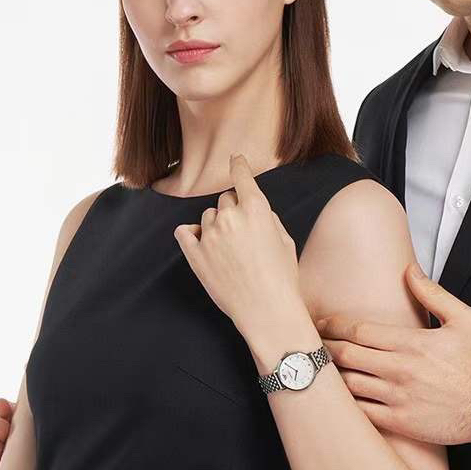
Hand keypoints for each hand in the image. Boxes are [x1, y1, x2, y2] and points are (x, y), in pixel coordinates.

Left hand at [173, 154, 306, 347]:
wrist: (267, 311)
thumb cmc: (283, 279)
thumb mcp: (285, 242)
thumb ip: (267, 218)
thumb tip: (254, 210)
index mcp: (257, 210)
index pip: (242, 176)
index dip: (239, 165)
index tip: (235, 159)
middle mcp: (231, 217)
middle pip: (225, 199)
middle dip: (233, 210)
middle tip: (244, 234)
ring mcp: (210, 236)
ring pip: (207, 217)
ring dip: (216, 226)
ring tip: (230, 251)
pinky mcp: (195, 255)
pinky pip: (185, 233)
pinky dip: (192, 235)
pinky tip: (201, 243)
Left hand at [317, 261, 470, 446]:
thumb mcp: (465, 319)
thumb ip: (432, 293)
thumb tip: (409, 270)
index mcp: (412, 342)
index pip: (358, 330)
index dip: (334, 324)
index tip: (322, 323)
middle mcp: (400, 370)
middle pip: (345, 355)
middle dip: (323, 347)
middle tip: (313, 344)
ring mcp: (397, 398)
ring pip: (348, 384)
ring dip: (331, 375)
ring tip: (320, 369)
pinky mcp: (399, 422)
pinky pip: (360, 412)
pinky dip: (345, 404)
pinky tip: (338, 397)